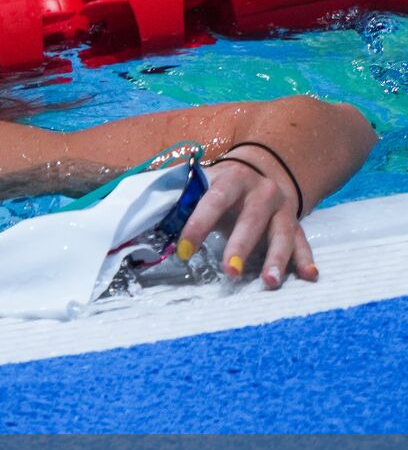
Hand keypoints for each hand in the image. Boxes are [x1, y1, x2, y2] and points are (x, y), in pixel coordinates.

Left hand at [177, 153, 317, 288]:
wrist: (263, 167)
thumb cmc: (221, 184)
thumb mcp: (203, 182)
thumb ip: (179, 197)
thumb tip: (140, 213)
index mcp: (231, 179)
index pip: (213, 201)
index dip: (198, 226)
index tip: (184, 252)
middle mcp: (261, 192)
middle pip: (251, 221)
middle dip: (241, 247)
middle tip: (230, 273)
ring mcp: (282, 208)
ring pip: (281, 234)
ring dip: (277, 259)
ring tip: (269, 282)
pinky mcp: (296, 222)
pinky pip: (302, 241)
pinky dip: (306, 259)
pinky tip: (310, 276)